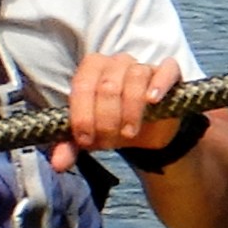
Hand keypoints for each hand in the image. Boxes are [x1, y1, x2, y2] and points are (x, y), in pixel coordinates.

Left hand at [56, 49, 192, 168]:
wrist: (148, 133)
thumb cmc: (113, 126)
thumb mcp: (89, 138)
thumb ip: (70, 148)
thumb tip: (58, 165)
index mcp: (92, 70)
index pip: (83, 85)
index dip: (82, 115)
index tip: (86, 140)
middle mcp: (116, 62)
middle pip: (108, 85)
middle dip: (106, 119)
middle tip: (109, 142)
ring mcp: (144, 66)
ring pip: (135, 77)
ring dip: (130, 110)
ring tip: (129, 133)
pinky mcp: (169, 73)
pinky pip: (166, 70)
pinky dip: (159, 83)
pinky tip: (153, 100)